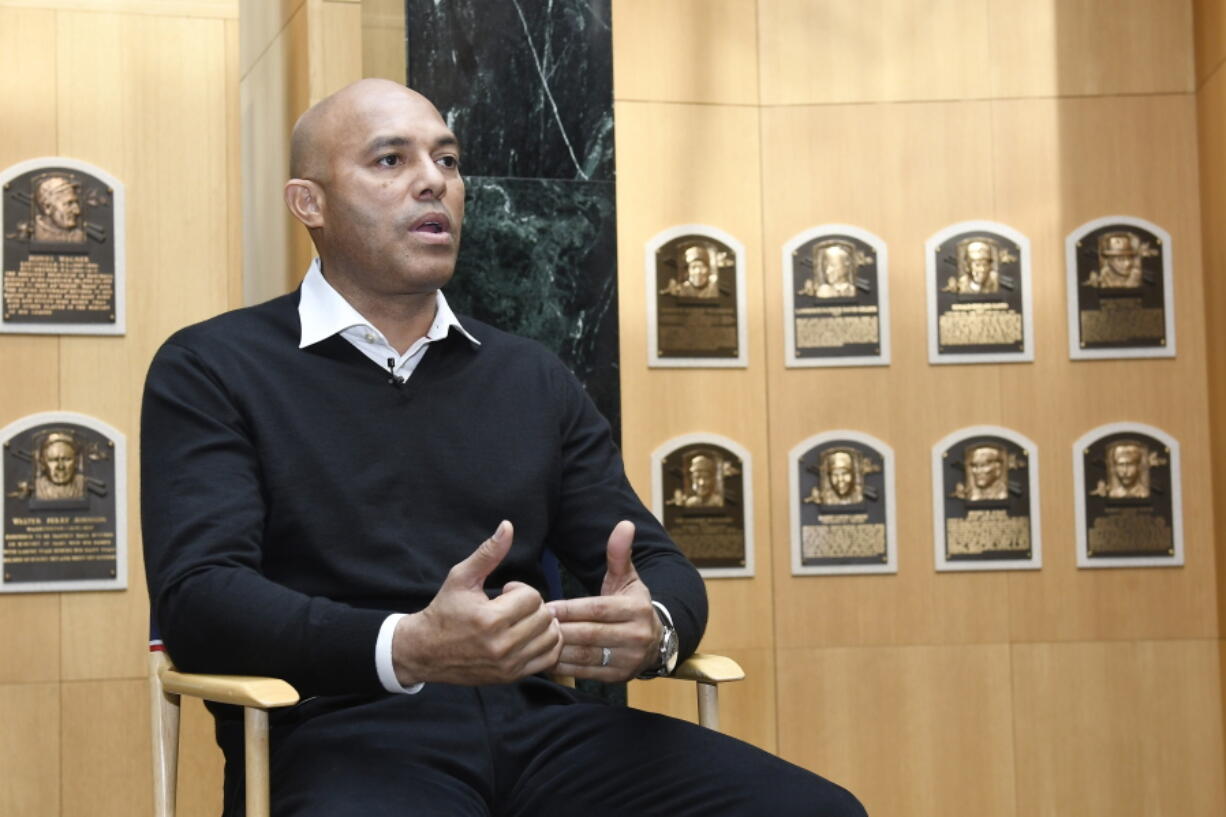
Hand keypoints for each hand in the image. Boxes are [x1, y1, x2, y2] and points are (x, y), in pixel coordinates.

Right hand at [391, 520, 562, 685]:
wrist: (425, 651)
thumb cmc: (444, 611)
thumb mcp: (461, 578)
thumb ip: (488, 553)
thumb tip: (508, 526)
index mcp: (490, 619)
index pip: (532, 597)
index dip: (520, 590)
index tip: (504, 593)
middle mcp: (502, 645)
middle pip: (544, 616)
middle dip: (531, 606)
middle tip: (512, 607)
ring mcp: (508, 664)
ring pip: (551, 637)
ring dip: (542, 624)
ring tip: (522, 620)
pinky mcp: (511, 676)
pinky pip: (548, 659)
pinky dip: (546, 644)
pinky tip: (529, 636)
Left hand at [546, 520, 661, 681]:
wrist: (656, 641)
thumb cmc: (632, 605)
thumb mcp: (627, 579)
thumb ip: (619, 554)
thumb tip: (624, 524)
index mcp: (636, 609)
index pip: (597, 609)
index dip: (570, 609)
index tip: (546, 606)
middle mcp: (636, 636)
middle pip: (589, 633)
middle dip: (560, 629)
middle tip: (533, 624)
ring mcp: (628, 659)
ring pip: (585, 655)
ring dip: (558, 649)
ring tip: (535, 641)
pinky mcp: (619, 677)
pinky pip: (586, 672)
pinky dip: (564, 665)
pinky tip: (546, 657)